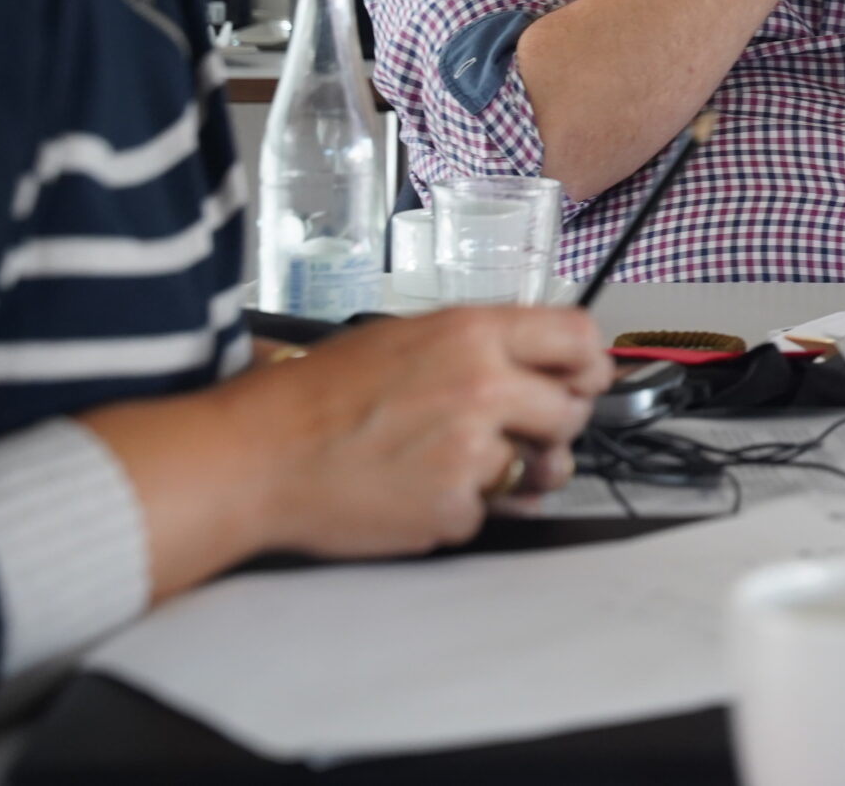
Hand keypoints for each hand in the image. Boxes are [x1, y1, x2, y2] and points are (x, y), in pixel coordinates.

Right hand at [226, 306, 611, 558]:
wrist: (255, 456)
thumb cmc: (314, 397)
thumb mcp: (403, 338)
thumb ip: (477, 347)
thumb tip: (536, 365)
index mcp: (472, 334)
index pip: (577, 335)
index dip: (590, 361)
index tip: (585, 378)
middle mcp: (482, 386)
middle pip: (571, 409)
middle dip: (553, 426)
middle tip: (522, 434)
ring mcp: (472, 450)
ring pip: (539, 466)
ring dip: (517, 473)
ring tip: (461, 465)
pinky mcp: (454, 507)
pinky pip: (488, 511)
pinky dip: (460, 508)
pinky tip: (415, 490)